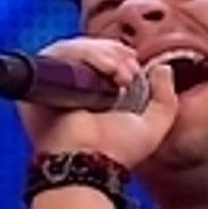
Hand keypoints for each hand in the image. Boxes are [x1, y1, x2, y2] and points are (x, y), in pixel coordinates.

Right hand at [15, 37, 178, 168]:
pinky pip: (59, 53)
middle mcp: (74, 87)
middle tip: (128, 72)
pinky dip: (86, 55)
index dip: (119, 54)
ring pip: (76, 47)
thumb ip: (166, 98)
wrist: (90, 160)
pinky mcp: (41, 81)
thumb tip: (163, 68)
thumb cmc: (116, 152)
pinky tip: (105, 71)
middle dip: (114, 52)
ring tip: (119, 74)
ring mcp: (56, 83)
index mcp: (96, 94)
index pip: (103, 57)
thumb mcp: (153, 126)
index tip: (134, 66)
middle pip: (89, 48)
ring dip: (103, 54)